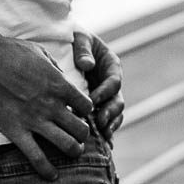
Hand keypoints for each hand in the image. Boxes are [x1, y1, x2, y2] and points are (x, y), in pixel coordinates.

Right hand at [0, 37, 94, 180]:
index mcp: (60, 85)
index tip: (80, 112)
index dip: (86, 110)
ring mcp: (35, 120)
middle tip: (80, 135)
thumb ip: (56, 68)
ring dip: (74, 151)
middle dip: (84, 134)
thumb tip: (64, 78)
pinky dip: (47, 170)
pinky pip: (36, 157)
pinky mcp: (16, 131)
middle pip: (82, 129)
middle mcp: (52, 106)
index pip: (87, 106)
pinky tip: (52, 176)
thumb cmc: (11, 52)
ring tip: (73, 152)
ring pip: (67, 145)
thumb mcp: (41, 53)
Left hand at [73, 30, 123, 144]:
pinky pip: (105, 121)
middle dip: (109, 113)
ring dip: (109, 126)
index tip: (92, 100)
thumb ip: (83, 49)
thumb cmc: (74, 39)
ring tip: (101, 136)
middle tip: (99, 122)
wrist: (66, 45)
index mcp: (112, 65)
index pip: (113, 81)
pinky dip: (105, 132)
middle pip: (117, 101)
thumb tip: (86, 65)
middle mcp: (112, 83)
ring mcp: (106, 96)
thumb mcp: (79, 37)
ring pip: (114, 115)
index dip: (105, 92)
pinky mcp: (99, 106)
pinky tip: (102, 145)